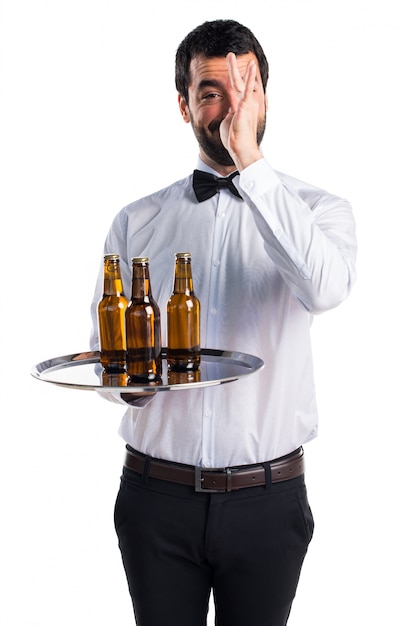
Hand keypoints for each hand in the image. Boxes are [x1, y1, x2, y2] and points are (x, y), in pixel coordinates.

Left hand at [219, 52, 263, 170]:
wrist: (241, 149)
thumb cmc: (235, 139)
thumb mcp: (229, 122)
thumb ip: (229, 113)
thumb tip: (229, 110)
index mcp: (242, 107)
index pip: (238, 89)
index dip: (234, 79)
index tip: (231, 70)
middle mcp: (246, 103)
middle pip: (239, 82)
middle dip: (233, 68)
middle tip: (229, 55)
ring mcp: (247, 104)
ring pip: (241, 82)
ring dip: (236, 69)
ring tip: (231, 55)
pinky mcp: (244, 107)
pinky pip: (247, 89)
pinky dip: (250, 77)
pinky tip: (251, 66)